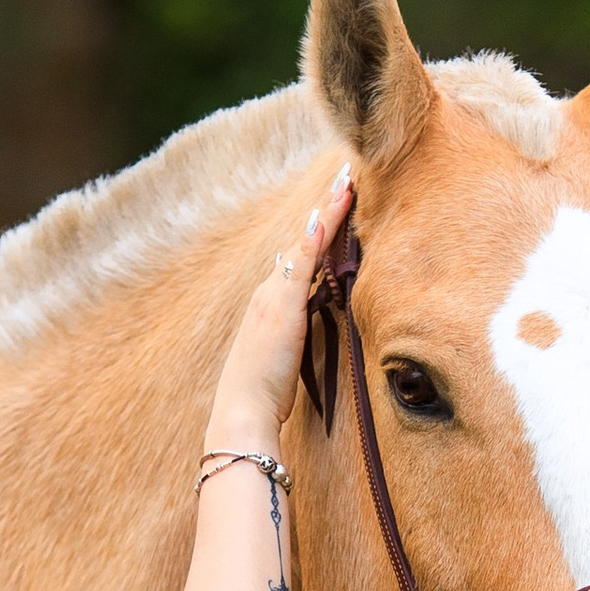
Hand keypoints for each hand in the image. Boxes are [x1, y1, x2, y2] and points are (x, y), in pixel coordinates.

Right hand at [207, 162, 355, 448]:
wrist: (242, 412)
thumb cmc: (262, 396)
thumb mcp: (281, 362)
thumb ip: (294, 341)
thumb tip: (307, 333)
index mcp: (269, 305)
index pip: (297, 260)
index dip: (317, 233)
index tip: (335, 208)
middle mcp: (268, 292)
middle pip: (301, 242)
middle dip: (324, 209)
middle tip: (346, 177)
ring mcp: (274, 295)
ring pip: (304, 242)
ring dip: (325, 210)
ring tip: (347, 181)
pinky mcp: (282, 304)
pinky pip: (302, 260)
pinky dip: (316, 234)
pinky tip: (330, 210)